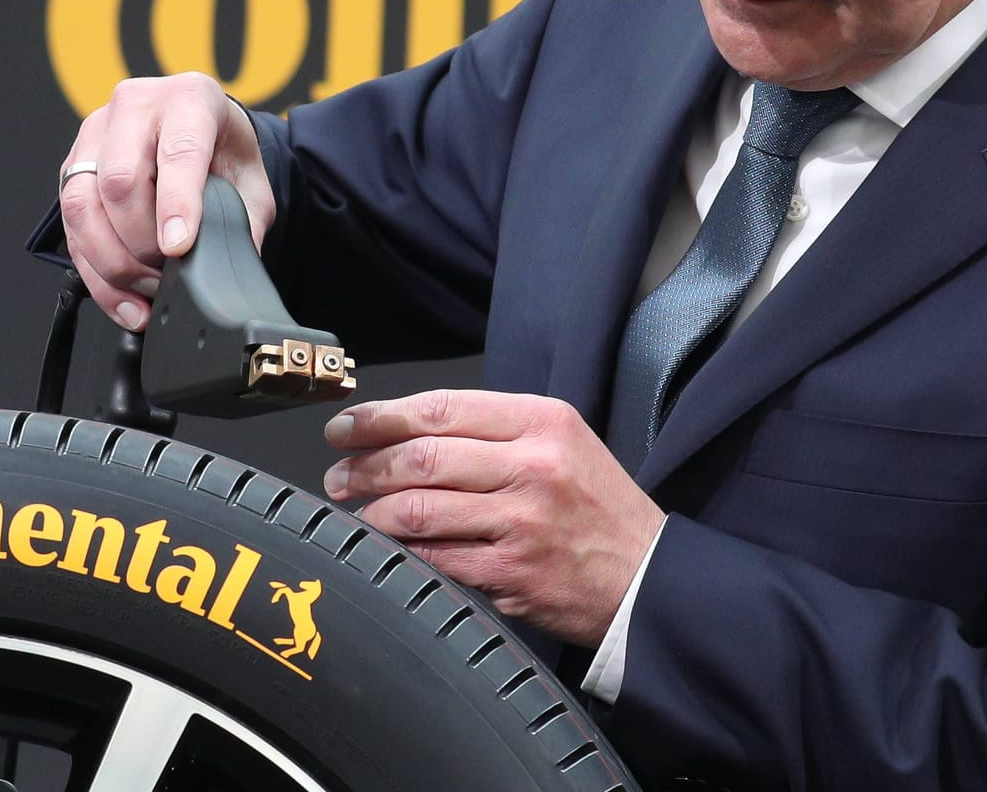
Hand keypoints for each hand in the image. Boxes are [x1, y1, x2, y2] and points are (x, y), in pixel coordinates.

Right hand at [59, 72, 274, 329]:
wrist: (205, 135)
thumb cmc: (226, 154)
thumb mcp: (251, 184)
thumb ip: (242, 223)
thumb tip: (224, 273)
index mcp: (189, 99)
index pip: (177, 150)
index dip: (176, 203)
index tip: (179, 246)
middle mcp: (135, 107)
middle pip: (120, 180)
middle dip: (141, 241)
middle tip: (168, 273)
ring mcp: (96, 134)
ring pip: (82, 204)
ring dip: (113, 260)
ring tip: (147, 290)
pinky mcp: (73, 168)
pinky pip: (70, 226)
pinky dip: (96, 272)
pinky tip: (124, 299)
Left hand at [322, 389, 665, 647]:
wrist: (647, 578)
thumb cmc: (598, 509)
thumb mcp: (564, 443)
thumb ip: (496, 432)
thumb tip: (409, 432)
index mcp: (543, 422)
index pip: (442, 408)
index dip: (381, 417)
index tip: (347, 427)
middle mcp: (533, 465)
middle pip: (422, 454)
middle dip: (365, 464)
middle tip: (338, 472)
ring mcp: (521, 520)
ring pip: (419, 505)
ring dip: (373, 508)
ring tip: (354, 508)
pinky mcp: (511, 571)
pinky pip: (435, 555)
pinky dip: (401, 549)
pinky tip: (387, 543)